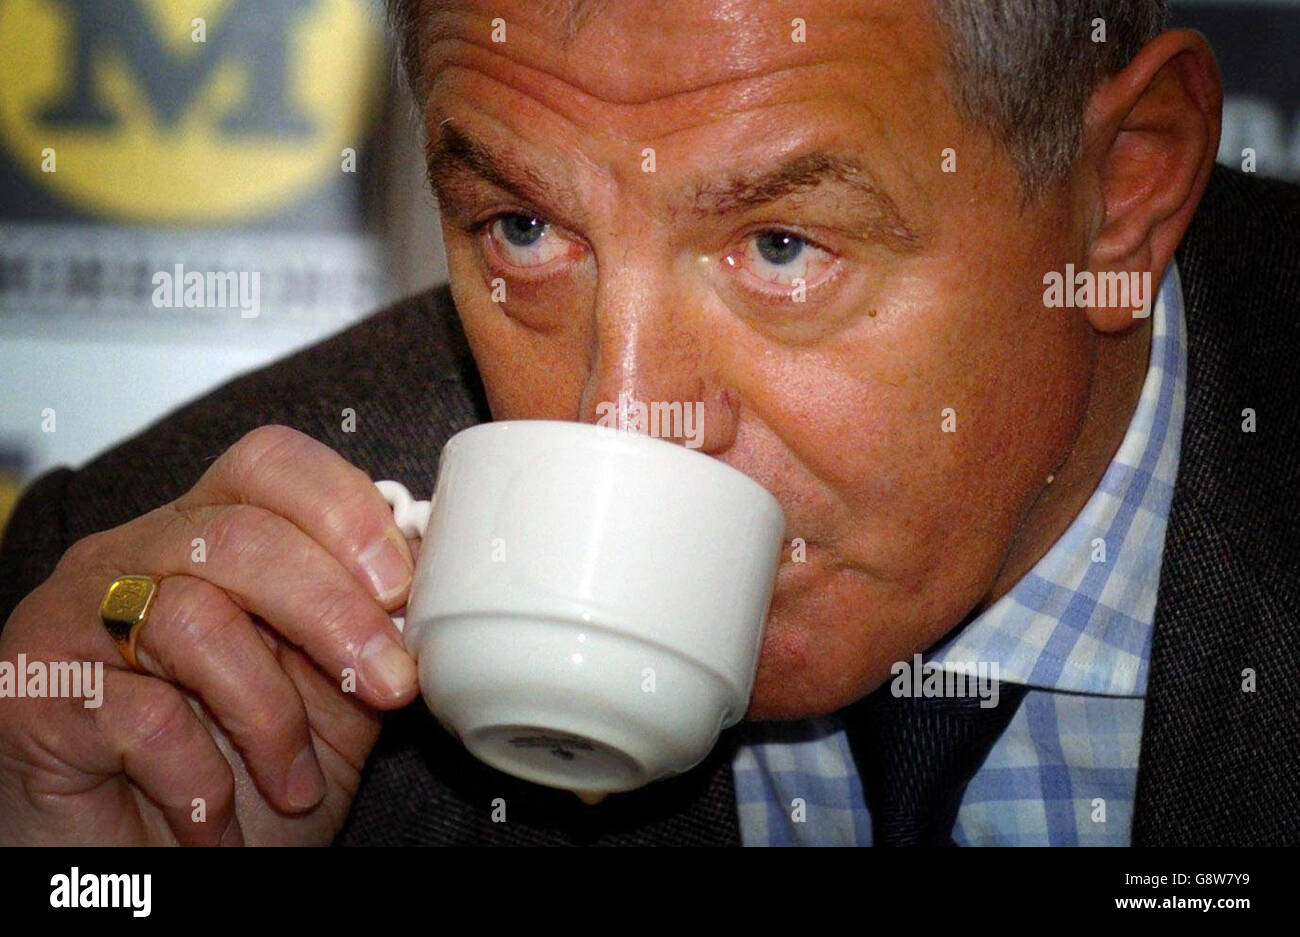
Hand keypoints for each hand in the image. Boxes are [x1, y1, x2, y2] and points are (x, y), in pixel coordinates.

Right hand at [0, 425, 418, 844]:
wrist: (157, 872)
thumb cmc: (244, 776)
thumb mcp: (334, 698)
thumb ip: (373, 628)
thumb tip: (431, 575)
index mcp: (209, 535)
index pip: (270, 464)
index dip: (344, 509)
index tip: (400, 586)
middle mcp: (133, 556)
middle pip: (238, 534)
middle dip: (335, 614)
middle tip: (388, 685)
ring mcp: (75, 617)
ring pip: (193, 619)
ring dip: (270, 714)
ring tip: (294, 782)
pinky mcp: (36, 692)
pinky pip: (142, 716)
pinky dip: (203, 778)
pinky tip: (217, 817)